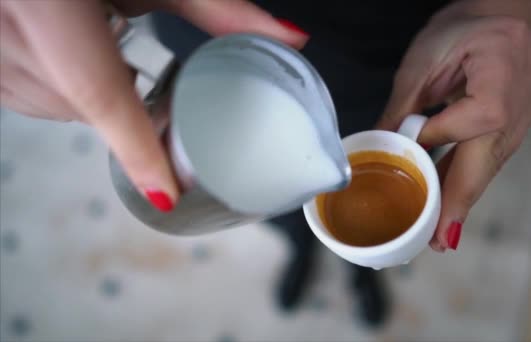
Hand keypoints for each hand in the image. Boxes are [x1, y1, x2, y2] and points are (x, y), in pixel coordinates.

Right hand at [0, 0, 307, 211]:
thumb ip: (218, 10)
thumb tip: (289, 38)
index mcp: (54, 11)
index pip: (103, 95)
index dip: (138, 151)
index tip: (166, 194)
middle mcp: (9, 35)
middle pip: (86, 108)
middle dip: (119, 100)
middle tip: (131, 62)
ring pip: (55, 106)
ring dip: (84, 90)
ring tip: (90, 39)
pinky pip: (22, 94)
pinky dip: (51, 84)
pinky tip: (58, 47)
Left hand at [377, 11, 530, 250]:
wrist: (497, 15)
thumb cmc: (456, 30)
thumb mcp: (421, 62)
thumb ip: (403, 109)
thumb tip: (383, 148)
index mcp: (505, 63)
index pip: (472, 120)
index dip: (437, 143)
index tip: (411, 165)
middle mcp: (528, 90)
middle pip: (490, 155)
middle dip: (461, 198)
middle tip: (441, 238)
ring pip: (493, 160)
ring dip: (464, 191)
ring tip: (441, 226)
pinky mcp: (526, 117)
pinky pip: (495, 153)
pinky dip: (471, 173)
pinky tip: (452, 195)